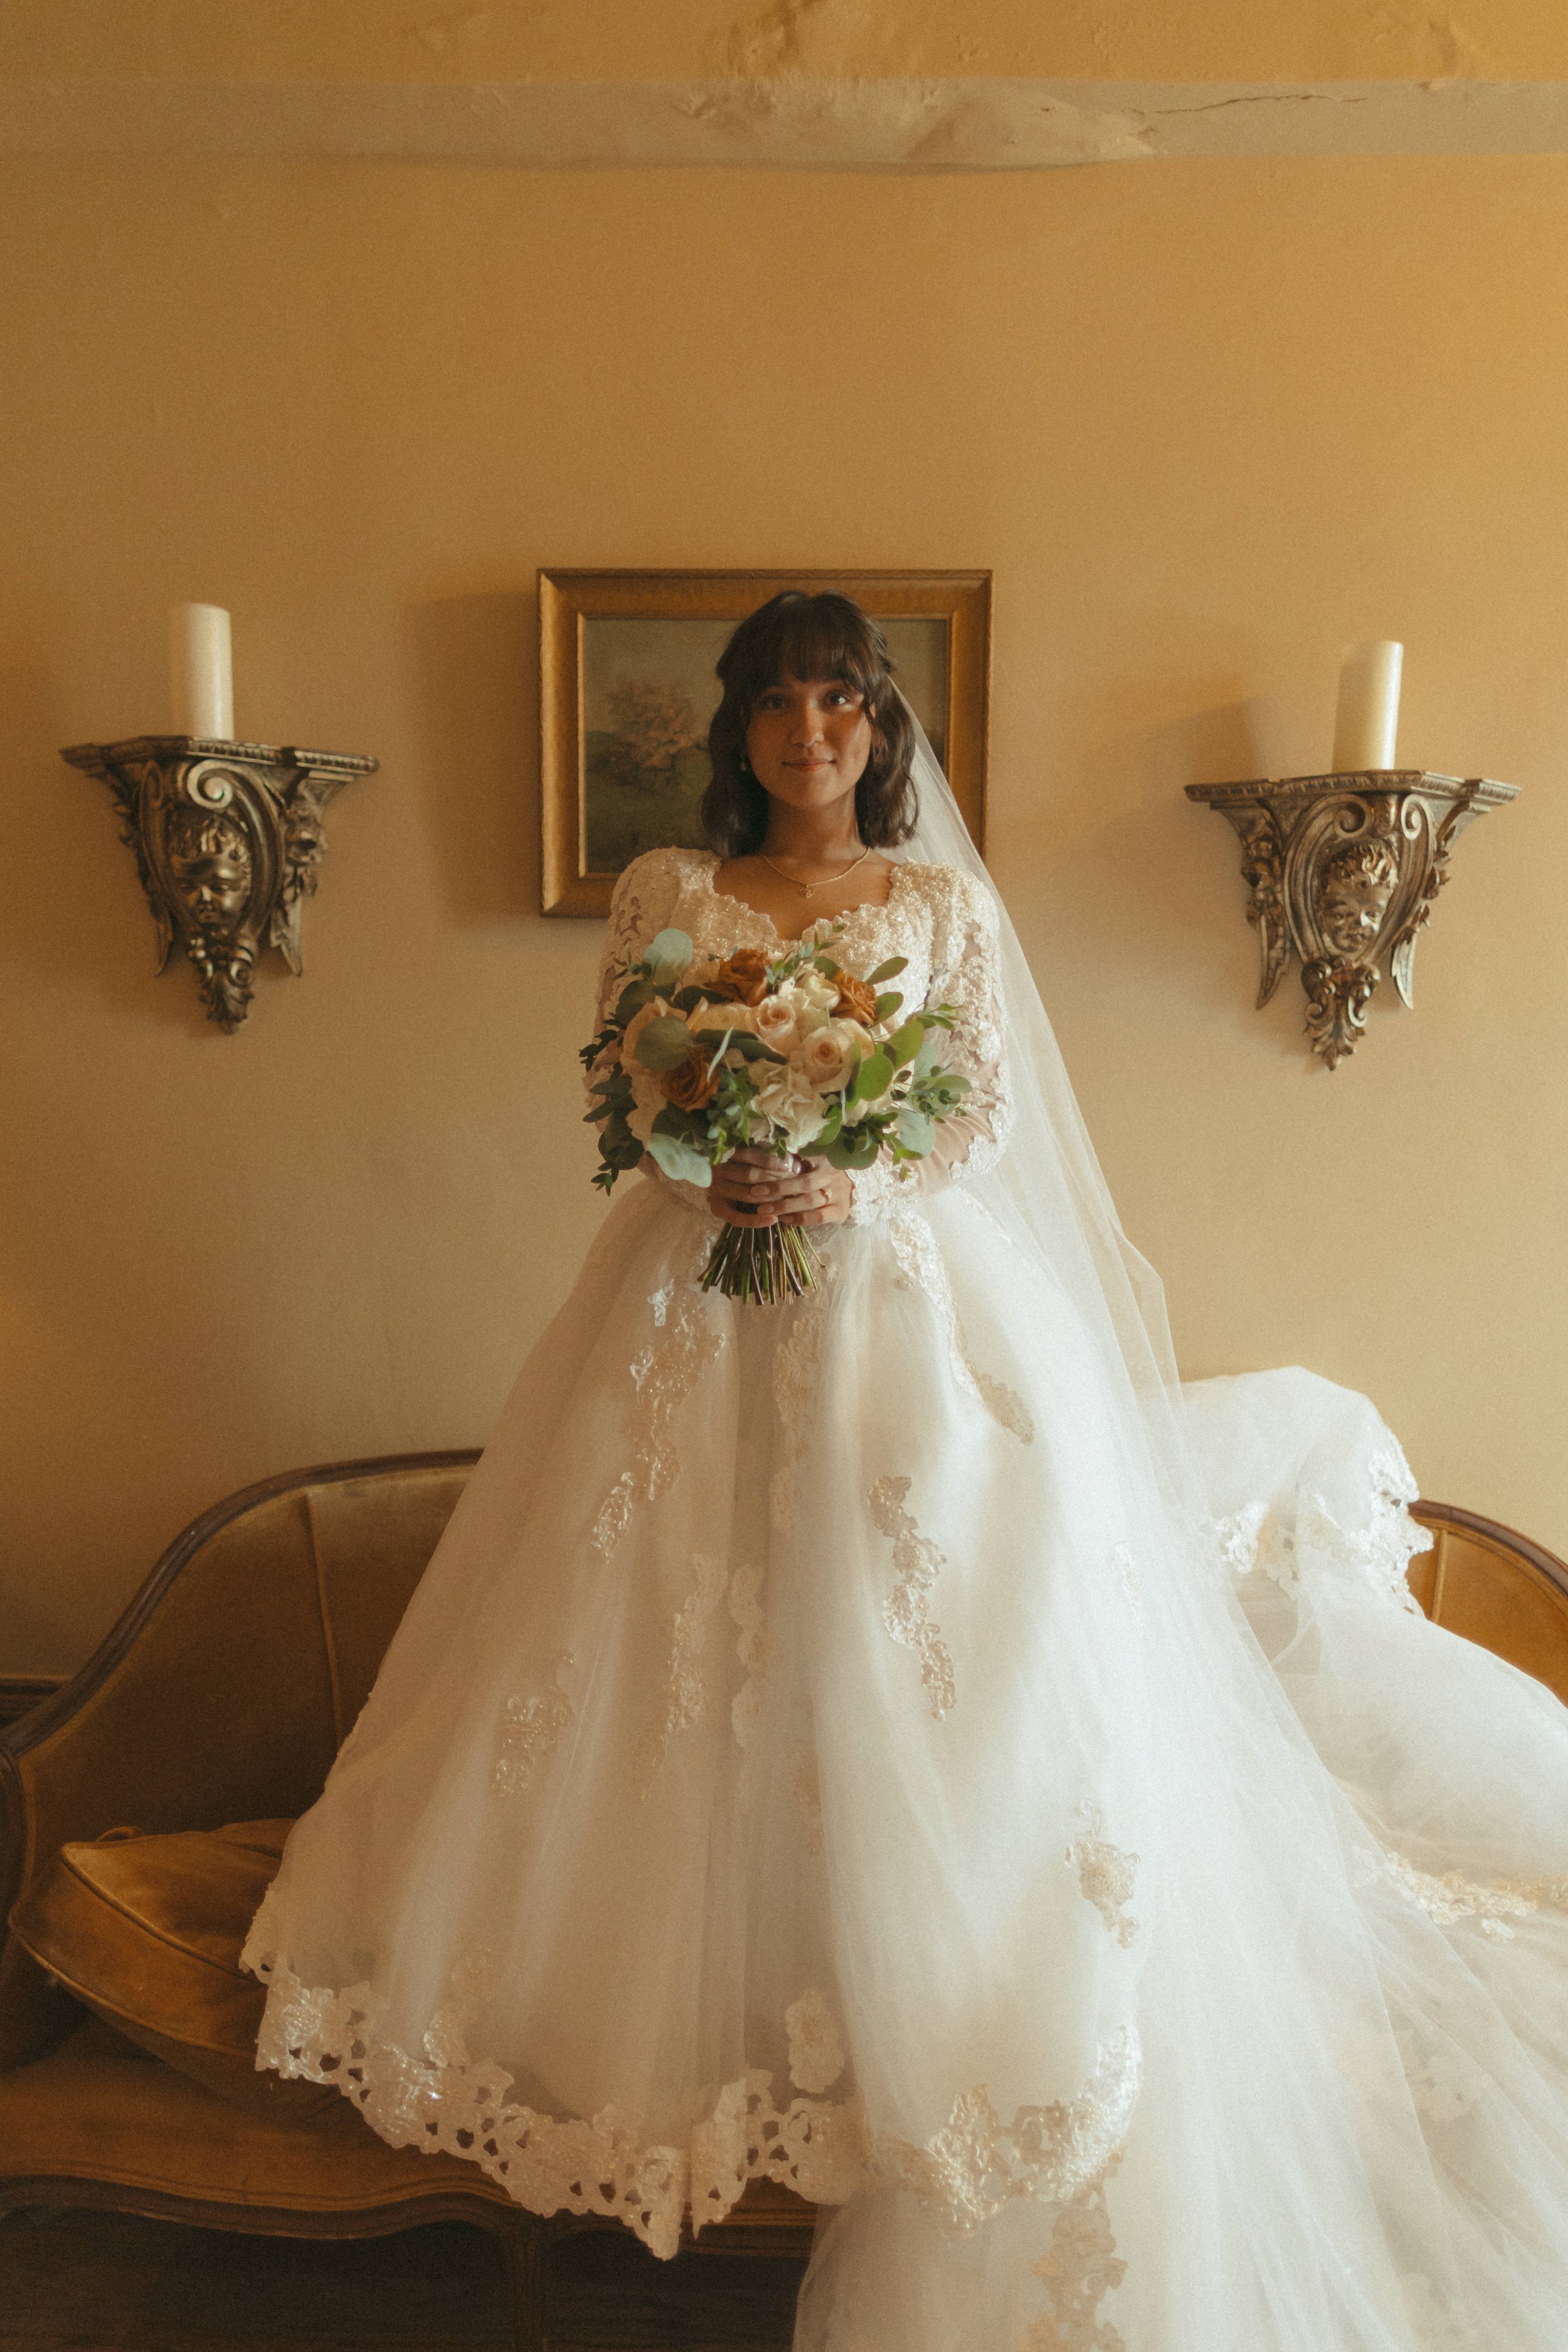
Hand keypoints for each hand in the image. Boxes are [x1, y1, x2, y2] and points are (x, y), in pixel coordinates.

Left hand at [709, 1146, 852, 1229]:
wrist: (851, 1191)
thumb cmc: (824, 1174)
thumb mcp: (813, 1161)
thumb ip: (796, 1157)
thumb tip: (771, 1149)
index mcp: (823, 1161)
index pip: (801, 1161)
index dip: (780, 1165)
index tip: (759, 1169)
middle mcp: (832, 1176)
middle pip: (804, 1183)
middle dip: (778, 1189)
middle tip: (755, 1193)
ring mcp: (839, 1195)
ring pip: (810, 1201)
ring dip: (786, 1206)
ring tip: (764, 1209)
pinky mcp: (840, 1212)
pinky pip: (818, 1217)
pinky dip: (800, 1219)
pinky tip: (784, 1219)